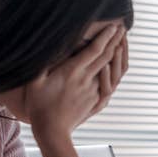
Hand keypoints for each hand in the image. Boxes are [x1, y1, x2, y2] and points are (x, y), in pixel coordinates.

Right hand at [26, 24, 123, 139]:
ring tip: (122, 42)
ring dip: (117, 54)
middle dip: (115, 40)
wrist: (52, 130)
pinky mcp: (96, 100)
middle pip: (106, 57)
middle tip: (122, 28)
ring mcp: (93, 90)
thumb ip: (41, 62)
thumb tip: (45, 44)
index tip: (113, 26)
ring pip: (111, 70)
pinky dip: (114, 71)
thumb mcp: (34, 81)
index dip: (105, 36)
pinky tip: (115, 65)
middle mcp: (86, 80)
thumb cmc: (39, 105)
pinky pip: (110, 83)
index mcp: (72, 72)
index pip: (94, 50)